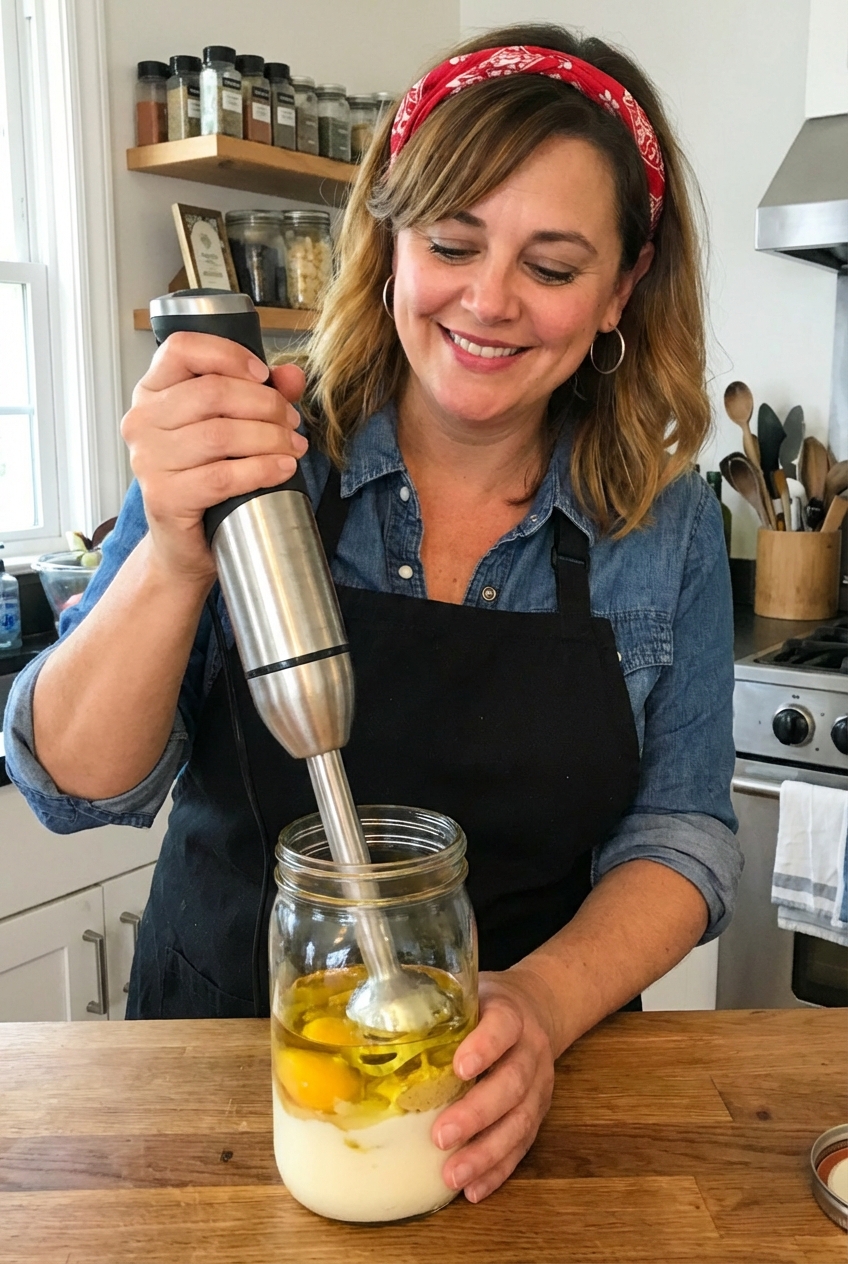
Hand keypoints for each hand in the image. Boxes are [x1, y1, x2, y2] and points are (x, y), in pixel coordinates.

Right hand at [121, 332, 306, 582]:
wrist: (185, 543)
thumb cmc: (206, 479)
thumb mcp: (231, 427)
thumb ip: (261, 395)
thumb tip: (292, 376)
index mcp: (152, 392)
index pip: (181, 349)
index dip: (228, 355)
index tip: (264, 375)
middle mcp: (142, 421)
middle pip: (212, 392)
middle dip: (265, 404)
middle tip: (291, 423)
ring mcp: (148, 460)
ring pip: (220, 434)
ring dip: (269, 438)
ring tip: (293, 448)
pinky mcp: (164, 497)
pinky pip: (221, 476)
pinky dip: (260, 470)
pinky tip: (283, 469)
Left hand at [434, 967, 559, 1203]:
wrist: (538, 1011)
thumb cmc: (486, 1006)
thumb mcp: (466, 993)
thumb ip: (430, 1005)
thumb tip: (365, 1019)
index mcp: (511, 1015)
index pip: (503, 1027)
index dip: (484, 1046)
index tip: (459, 1067)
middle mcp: (530, 1051)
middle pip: (512, 1083)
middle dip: (477, 1113)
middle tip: (441, 1135)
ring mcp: (538, 1086)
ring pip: (520, 1122)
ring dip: (486, 1152)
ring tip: (453, 1175)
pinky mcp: (537, 1114)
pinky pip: (522, 1146)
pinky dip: (498, 1170)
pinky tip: (474, 1188)